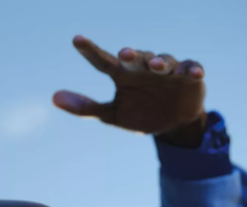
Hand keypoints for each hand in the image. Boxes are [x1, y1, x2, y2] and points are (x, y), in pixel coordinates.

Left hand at [53, 35, 206, 138]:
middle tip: (124, 54)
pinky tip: (193, 73)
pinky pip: (191, 69)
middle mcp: (143, 68)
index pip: (103, 61)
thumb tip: (53, 97)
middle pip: (137, 58)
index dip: (90, 51)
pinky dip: (192, 70)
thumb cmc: (140, 114)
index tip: (76, 40)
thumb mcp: (111, 114)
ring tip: (157, 66)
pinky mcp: (189, 76)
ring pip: (164, 61)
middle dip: (132, 55)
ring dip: (161, 62)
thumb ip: (85, 107)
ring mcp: (168, 70)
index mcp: (123, 75)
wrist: (172, 125)